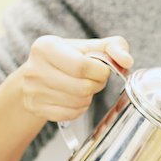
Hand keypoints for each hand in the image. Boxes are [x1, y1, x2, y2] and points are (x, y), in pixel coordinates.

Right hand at [17, 35, 132, 121]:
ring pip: (78, 102)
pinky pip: (70, 114)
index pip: (82, 66)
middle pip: (82, 87)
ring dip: (89, 97)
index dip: (101, 72)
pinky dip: (79, 109)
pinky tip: (75, 98)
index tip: (103, 71)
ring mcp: (33, 90)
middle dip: (96, 85)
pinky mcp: (36, 107)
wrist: (37, 75)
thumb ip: (113, 47)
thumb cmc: (68, 58)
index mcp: (46, 47)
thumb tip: (127, 61)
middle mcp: (34, 68)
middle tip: (94, 80)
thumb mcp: (88, 46)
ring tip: (83, 87)